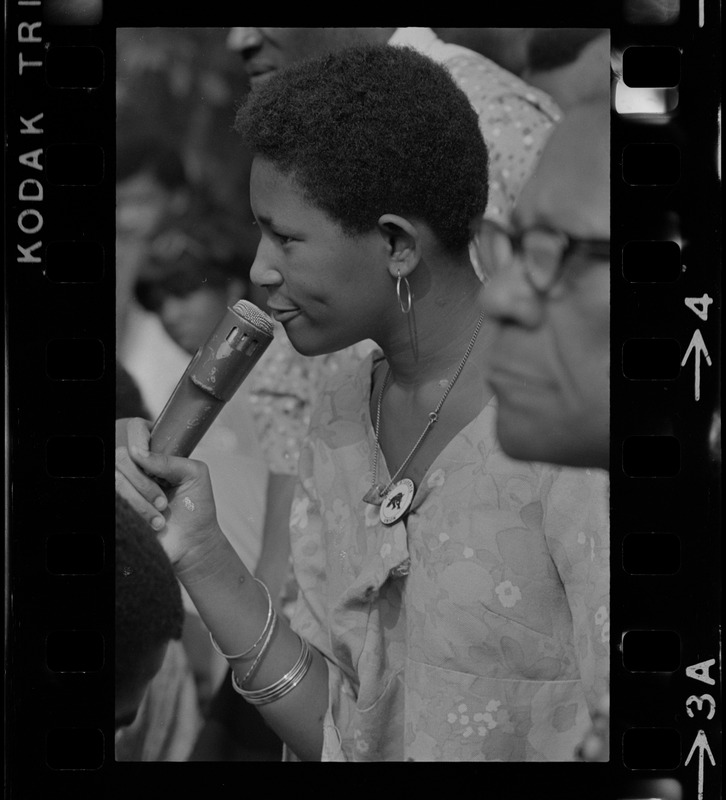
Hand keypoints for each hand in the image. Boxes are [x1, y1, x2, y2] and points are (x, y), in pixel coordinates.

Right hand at [115, 417, 221, 564]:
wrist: (193, 544)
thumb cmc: (196, 508)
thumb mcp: (194, 474)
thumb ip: (170, 459)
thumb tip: (138, 454)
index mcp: (155, 453)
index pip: (134, 429)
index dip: (137, 439)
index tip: (145, 457)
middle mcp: (136, 467)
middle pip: (120, 457)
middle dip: (144, 482)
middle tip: (163, 501)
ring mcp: (124, 487)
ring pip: (116, 481)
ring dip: (141, 501)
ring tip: (161, 516)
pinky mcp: (118, 507)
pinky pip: (115, 500)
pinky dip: (136, 512)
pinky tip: (152, 524)